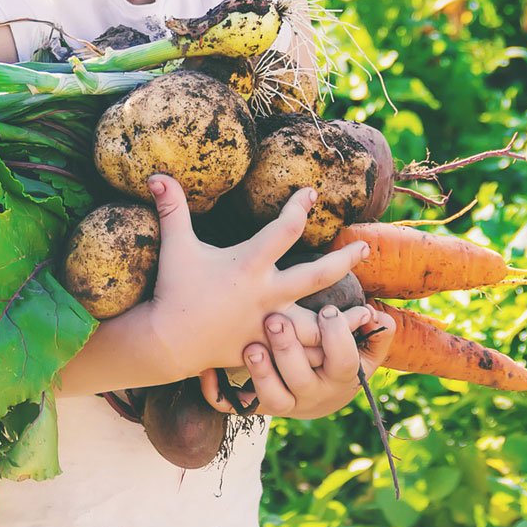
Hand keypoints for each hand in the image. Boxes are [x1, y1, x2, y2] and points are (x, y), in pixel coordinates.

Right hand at [145, 173, 369, 378]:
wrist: (168, 342)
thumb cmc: (174, 290)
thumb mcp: (176, 246)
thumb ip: (172, 209)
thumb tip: (157, 174)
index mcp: (249, 264)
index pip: (285, 229)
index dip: (300, 206)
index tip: (311, 193)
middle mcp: (266, 293)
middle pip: (318, 275)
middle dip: (344, 259)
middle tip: (364, 246)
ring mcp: (269, 324)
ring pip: (319, 323)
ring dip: (344, 318)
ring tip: (369, 312)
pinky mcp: (267, 348)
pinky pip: (302, 352)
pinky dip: (323, 351)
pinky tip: (341, 347)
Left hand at [198, 304, 395, 418]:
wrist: (313, 394)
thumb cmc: (336, 358)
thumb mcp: (362, 350)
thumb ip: (375, 334)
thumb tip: (379, 318)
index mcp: (339, 377)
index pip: (343, 362)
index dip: (337, 338)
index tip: (326, 310)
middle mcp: (309, 395)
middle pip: (301, 380)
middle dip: (289, 351)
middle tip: (276, 320)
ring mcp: (281, 402)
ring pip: (270, 397)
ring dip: (260, 372)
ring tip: (250, 347)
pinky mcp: (253, 405)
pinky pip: (231, 406)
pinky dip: (216, 391)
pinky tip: (205, 371)